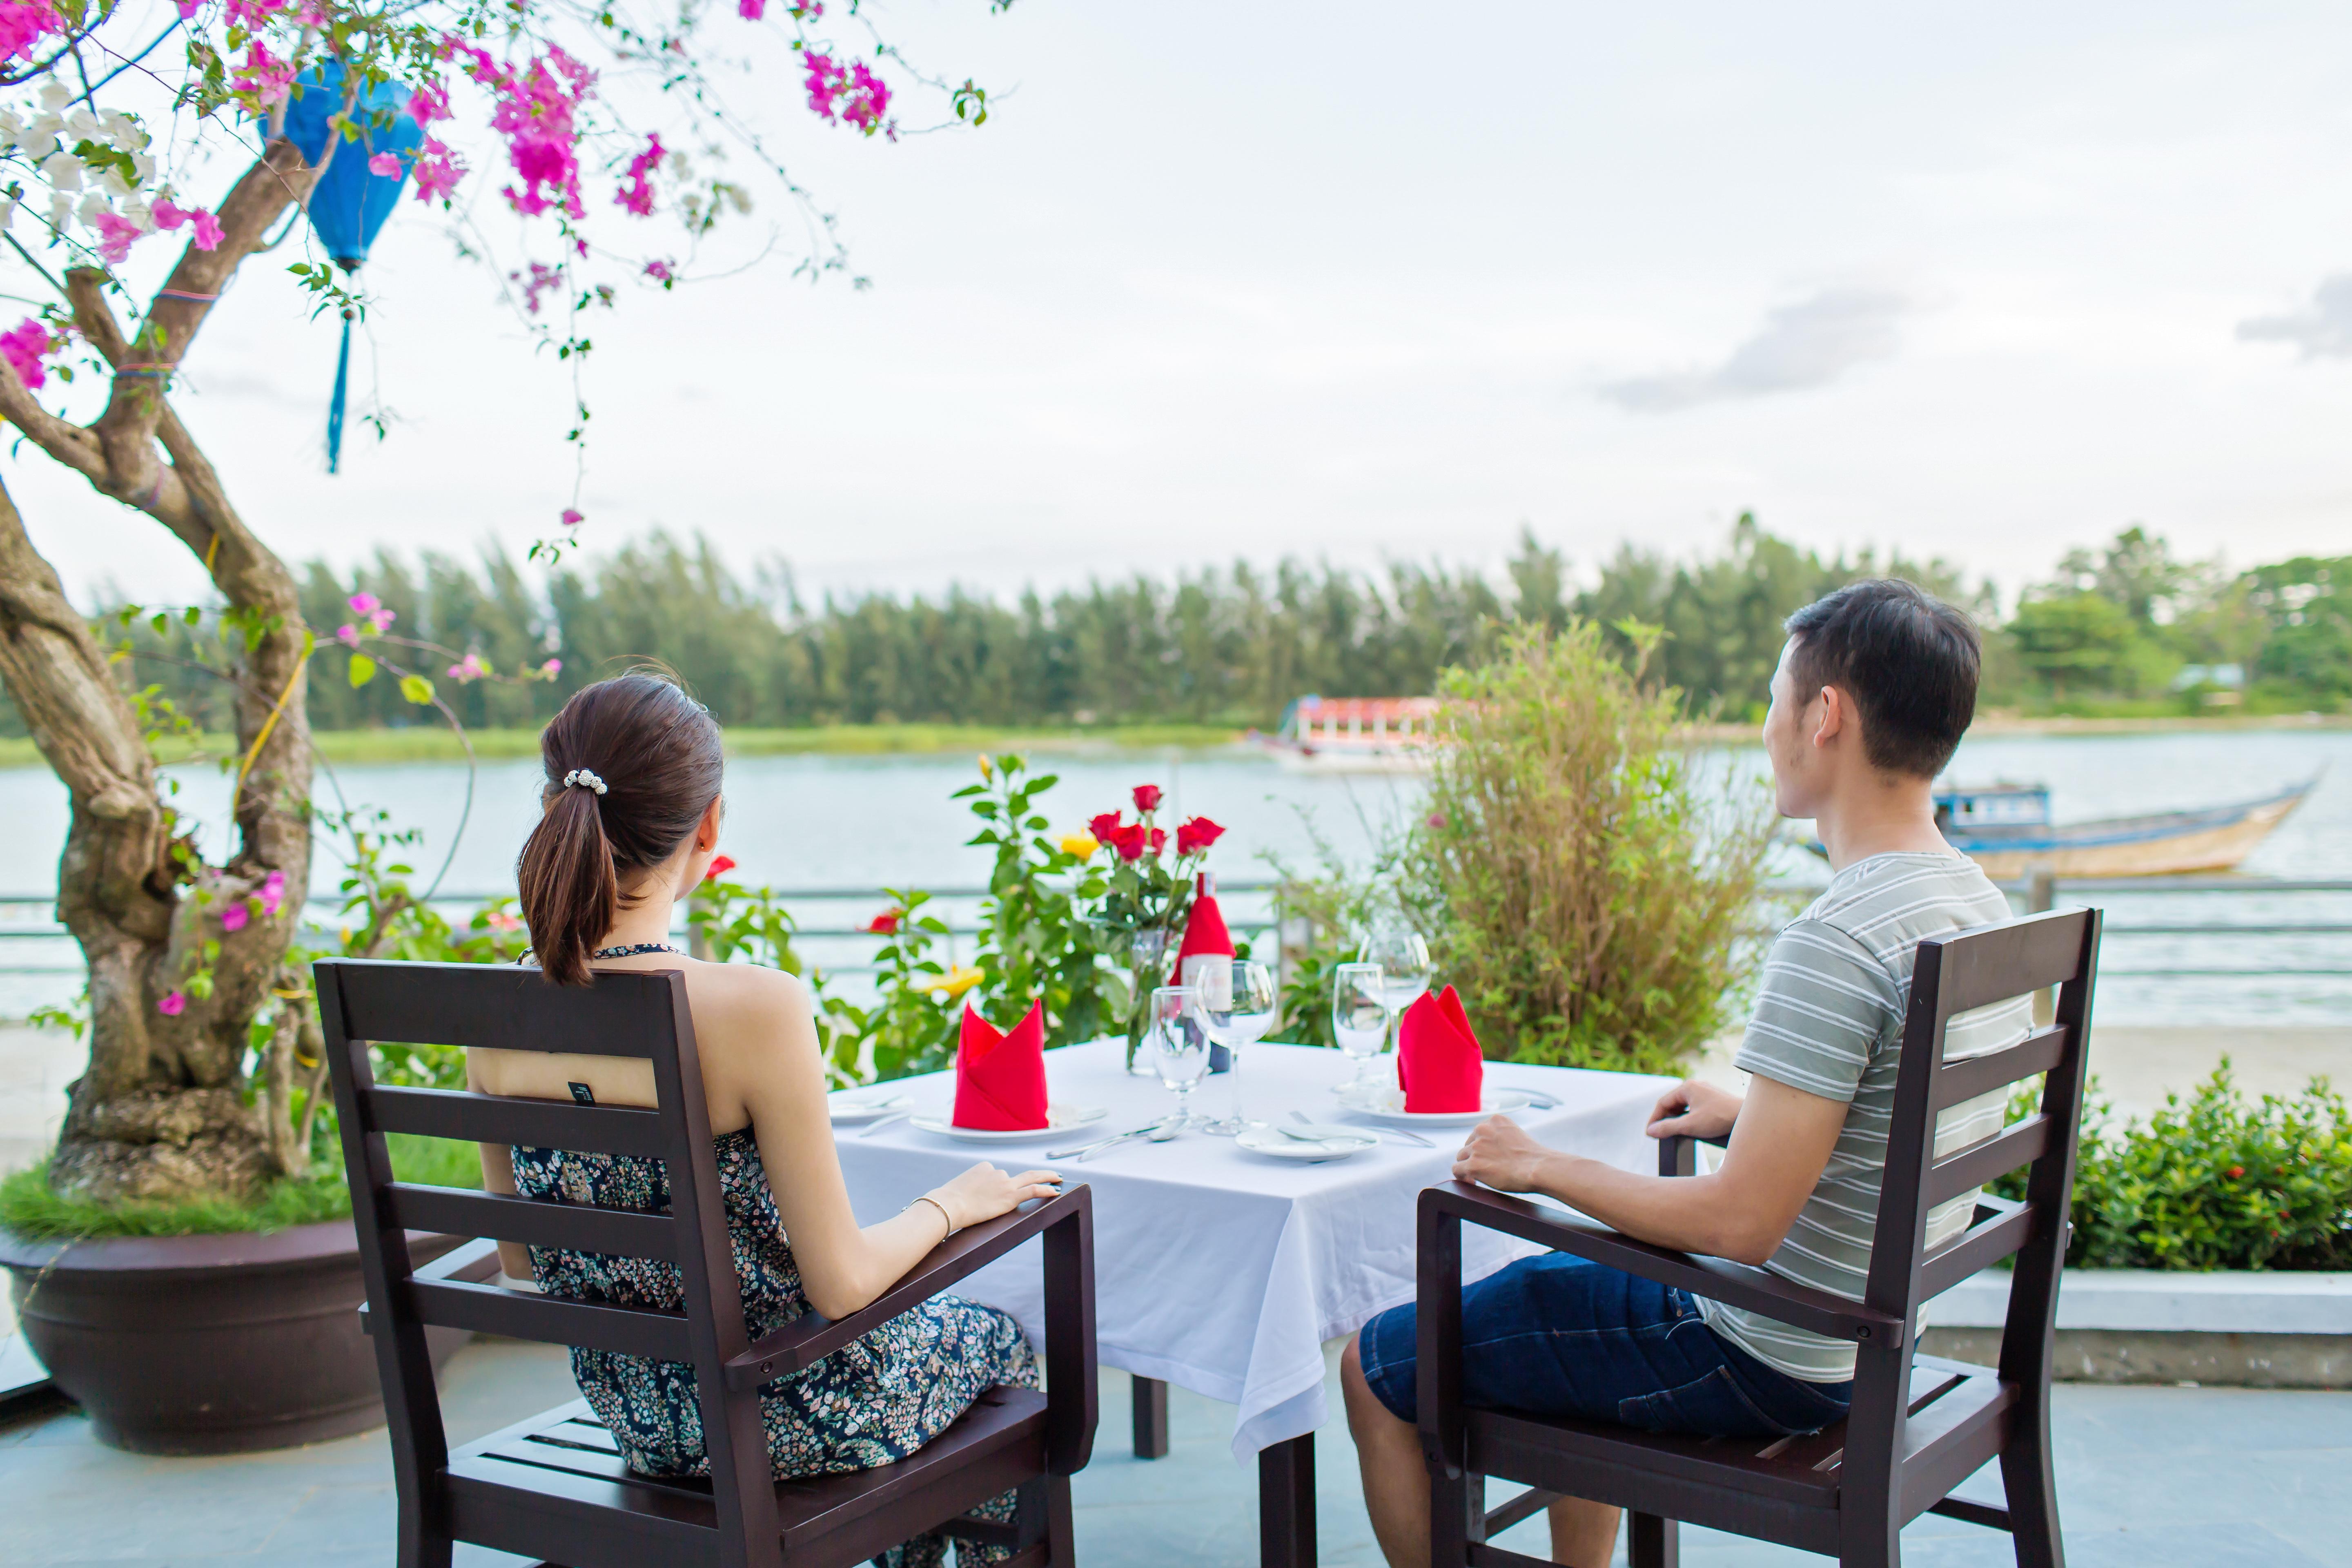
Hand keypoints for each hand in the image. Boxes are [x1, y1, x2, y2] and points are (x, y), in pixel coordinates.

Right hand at [928, 1162, 1062, 1230]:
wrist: (949, 1205)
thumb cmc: (947, 1201)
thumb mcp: (958, 1188)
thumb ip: (969, 1189)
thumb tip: (965, 1198)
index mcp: (983, 1167)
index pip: (995, 1175)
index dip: (997, 1186)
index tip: (994, 1195)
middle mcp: (996, 1172)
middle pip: (1018, 1175)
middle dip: (1040, 1173)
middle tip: (1054, 1174)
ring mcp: (1005, 1183)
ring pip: (1029, 1180)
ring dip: (1044, 1181)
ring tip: (1057, 1181)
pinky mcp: (1010, 1196)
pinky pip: (1034, 1190)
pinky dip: (1047, 1189)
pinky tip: (1056, 1190)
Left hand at [1451, 1115, 1556, 1193]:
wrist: (1538, 1167)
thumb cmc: (1534, 1157)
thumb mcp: (1516, 1135)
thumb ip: (1501, 1136)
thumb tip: (1492, 1149)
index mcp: (1495, 1120)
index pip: (1479, 1133)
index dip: (1481, 1147)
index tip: (1487, 1157)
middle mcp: (1482, 1129)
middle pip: (1469, 1145)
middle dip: (1475, 1156)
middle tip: (1486, 1168)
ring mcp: (1476, 1147)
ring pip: (1462, 1157)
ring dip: (1469, 1166)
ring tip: (1480, 1176)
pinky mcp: (1473, 1164)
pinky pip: (1457, 1170)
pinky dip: (1462, 1177)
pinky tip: (1471, 1181)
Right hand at [1647, 1078, 1741, 1141]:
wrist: (1746, 1117)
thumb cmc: (1719, 1118)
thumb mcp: (1689, 1125)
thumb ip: (1668, 1128)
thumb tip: (1650, 1131)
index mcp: (1687, 1087)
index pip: (1663, 1102)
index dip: (1654, 1118)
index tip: (1650, 1132)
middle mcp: (1696, 1086)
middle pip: (1673, 1103)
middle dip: (1665, 1119)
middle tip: (1660, 1133)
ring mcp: (1706, 1093)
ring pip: (1684, 1106)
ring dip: (1677, 1119)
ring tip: (1674, 1132)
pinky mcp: (1714, 1100)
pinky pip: (1695, 1108)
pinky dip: (1688, 1118)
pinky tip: (1690, 1128)